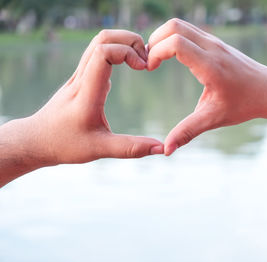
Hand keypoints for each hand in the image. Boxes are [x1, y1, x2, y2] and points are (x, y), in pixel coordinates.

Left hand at [27, 29, 163, 164]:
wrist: (36, 140)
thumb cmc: (65, 145)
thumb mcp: (99, 149)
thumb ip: (131, 148)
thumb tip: (160, 148)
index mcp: (86, 93)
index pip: (103, 53)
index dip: (127, 52)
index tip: (143, 68)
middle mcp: (81, 78)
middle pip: (103, 38)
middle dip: (130, 40)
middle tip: (146, 60)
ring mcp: (79, 75)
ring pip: (99, 41)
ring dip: (123, 43)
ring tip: (141, 61)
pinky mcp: (80, 77)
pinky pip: (98, 51)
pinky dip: (117, 50)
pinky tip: (130, 66)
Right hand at [147, 18, 266, 154]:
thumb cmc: (244, 104)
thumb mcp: (214, 119)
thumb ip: (187, 132)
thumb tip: (166, 150)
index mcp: (210, 66)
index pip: (176, 43)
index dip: (156, 52)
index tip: (150, 69)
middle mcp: (213, 48)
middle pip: (174, 26)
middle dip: (155, 40)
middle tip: (149, 61)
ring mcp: (215, 42)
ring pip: (181, 25)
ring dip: (164, 37)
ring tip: (157, 59)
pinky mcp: (217, 42)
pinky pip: (190, 30)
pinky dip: (175, 37)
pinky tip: (172, 57)